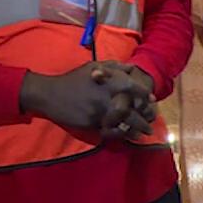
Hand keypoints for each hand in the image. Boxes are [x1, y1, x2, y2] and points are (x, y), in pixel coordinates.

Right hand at [19, 62, 152, 131]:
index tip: (152, 100)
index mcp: (107, 80)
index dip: (144, 94)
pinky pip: (109, 130)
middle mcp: (105, 96)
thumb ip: (115, 66)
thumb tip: (133, 69)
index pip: (132, 87)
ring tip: (143, 133)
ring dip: (135, 128)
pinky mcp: (91, 123)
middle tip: (152, 122)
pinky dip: (120, 134)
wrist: (50, 94)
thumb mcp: (94, 65)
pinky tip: (127, 136)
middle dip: (143, 117)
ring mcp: (98, 111)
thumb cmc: (74, 78)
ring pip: (122, 122)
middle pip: (130, 108)